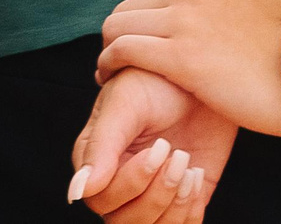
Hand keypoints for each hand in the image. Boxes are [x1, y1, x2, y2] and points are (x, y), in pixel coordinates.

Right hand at [70, 67, 234, 220]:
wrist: (203, 72)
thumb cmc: (156, 79)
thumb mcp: (126, 102)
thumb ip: (101, 146)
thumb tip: (78, 192)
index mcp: (97, 161)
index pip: (101, 199)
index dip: (132, 182)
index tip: (160, 147)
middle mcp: (121, 183)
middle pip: (125, 222)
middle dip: (156, 195)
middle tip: (178, 155)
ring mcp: (152, 192)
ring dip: (174, 207)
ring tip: (190, 169)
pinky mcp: (183, 198)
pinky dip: (190, 214)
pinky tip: (198, 177)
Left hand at [96, 0, 280, 135]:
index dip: (138, 1)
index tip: (143, 24)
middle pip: (126, 3)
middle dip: (122, 28)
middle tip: (126, 50)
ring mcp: (184, 21)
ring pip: (117, 26)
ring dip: (110, 48)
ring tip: (114, 66)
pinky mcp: (179, 58)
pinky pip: (123, 52)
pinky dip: (110, 64)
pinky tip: (113, 76)